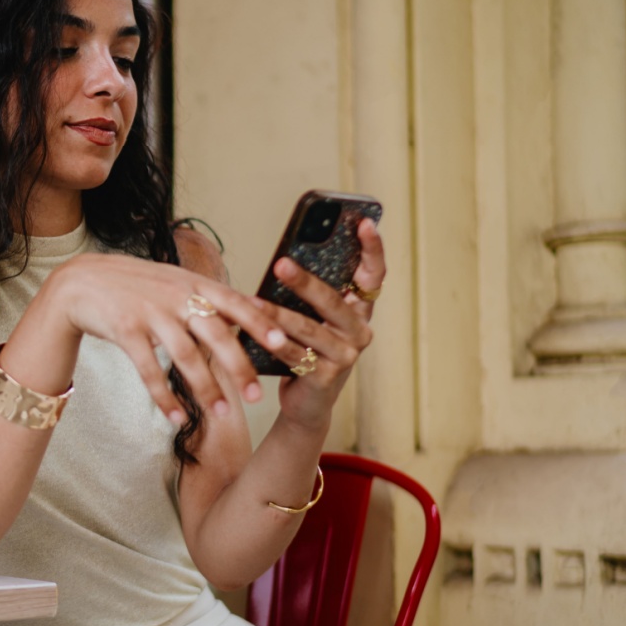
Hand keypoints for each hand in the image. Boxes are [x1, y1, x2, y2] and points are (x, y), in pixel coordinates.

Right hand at [45, 252, 292, 423]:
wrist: (82, 282)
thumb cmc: (134, 285)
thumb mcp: (174, 281)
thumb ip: (207, 297)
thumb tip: (251, 312)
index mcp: (192, 283)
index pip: (234, 302)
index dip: (259, 322)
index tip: (283, 343)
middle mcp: (175, 296)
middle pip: (215, 333)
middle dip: (239, 366)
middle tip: (256, 396)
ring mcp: (150, 313)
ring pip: (185, 355)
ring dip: (205, 388)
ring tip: (222, 414)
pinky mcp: (125, 330)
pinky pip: (149, 370)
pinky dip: (164, 397)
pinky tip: (176, 418)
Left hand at [256, 218, 386, 430]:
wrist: (306, 403)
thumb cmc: (306, 350)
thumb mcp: (313, 319)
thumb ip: (310, 296)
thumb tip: (284, 261)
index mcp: (359, 311)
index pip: (374, 275)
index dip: (373, 249)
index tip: (365, 223)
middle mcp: (359, 331)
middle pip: (333, 300)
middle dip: (305, 281)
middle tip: (281, 264)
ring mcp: (346, 355)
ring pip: (309, 329)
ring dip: (278, 314)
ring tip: (252, 300)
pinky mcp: (326, 376)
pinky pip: (295, 354)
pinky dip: (272, 343)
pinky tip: (253, 334)